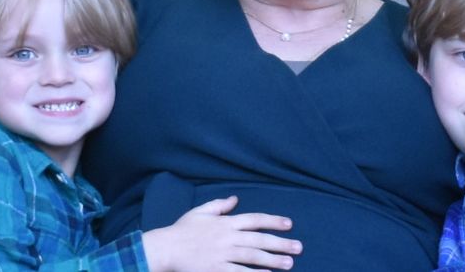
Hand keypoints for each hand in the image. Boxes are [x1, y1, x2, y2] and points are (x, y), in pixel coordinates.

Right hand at [142, 196, 301, 271]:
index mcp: (225, 222)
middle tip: (299, 247)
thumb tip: (235, 198)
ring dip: (273, 260)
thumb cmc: (181, 231)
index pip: (255, 220)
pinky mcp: (216, 269)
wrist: (165, 248)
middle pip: (259, 239)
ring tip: (289, 264)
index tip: (289, 224)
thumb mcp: (200, 212)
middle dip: (281, 243)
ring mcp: (222, 254)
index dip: (273, 221)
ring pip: (253, 256)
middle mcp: (227, 237)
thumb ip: (219, 205)